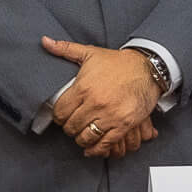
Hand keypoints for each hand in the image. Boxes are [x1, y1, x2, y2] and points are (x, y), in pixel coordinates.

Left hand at [39, 37, 161, 153]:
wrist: (147, 69)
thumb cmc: (118, 62)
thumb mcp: (90, 53)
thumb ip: (65, 49)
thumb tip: (45, 41)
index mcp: (83, 88)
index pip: (61, 112)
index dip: (58, 117)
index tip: (61, 117)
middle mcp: (95, 103)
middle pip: (72, 126)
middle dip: (69, 128)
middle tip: (71, 126)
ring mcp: (110, 115)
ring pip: (86, 137)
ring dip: (81, 139)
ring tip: (81, 135)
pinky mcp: (124, 124)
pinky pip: (106, 143)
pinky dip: (97, 149)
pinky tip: (92, 149)